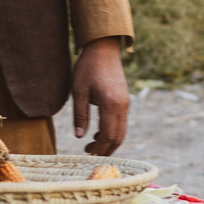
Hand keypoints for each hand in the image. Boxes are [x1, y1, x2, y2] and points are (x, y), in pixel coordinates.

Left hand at [71, 37, 128, 154]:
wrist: (103, 49)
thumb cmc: (88, 68)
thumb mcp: (78, 91)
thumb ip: (80, 115)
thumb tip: (79, 136)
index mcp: (110, 104)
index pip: (107, 135)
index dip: (98, 148)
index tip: (87, 154)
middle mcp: (122, 106)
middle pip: (118, 137)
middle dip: (105, 149)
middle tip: (89, 154)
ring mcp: (126, 104)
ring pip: (122, 131)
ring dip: (109, 142)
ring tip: (92, 146)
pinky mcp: (125, 101)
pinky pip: (121, 122)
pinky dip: (112, 132)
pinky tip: (98, 133)